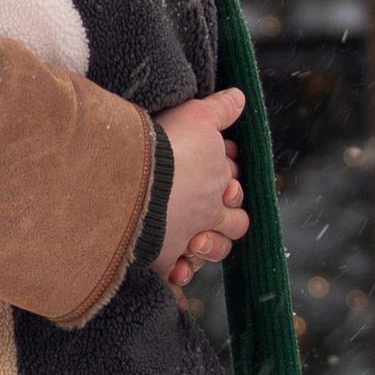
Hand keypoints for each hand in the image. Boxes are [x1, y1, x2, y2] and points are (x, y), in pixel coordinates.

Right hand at [155, 87, 250, 289]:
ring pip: (213, 250)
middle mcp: (210, 213)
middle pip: (234, 222)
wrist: (135, 181)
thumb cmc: (166, 146)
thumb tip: (240, 97)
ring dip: (207, 248)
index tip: (211, 166)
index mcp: (220, 180)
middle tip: (207, 206)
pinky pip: (176, 277)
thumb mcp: (195, 116)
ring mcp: (188, 239)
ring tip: (192, 241)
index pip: (234, 181)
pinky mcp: (164, 260)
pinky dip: (178, 278)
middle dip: (227, 218)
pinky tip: (174, 274)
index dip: (226, 175)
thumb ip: (220, 109)